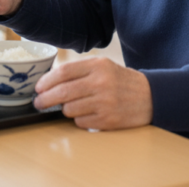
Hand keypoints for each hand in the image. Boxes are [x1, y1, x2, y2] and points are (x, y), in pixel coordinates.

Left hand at [33, 57, 152, 129]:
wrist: (150, 96)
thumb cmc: (120, 80)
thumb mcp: (103, 66)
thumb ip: (79, 70)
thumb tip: (48, 81)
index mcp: (98, 66)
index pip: (63, 72)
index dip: (46, 81)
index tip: (38, 88)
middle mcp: (101, 83)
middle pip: (62, 92)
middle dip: (45, 99)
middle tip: (39, 103)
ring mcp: (105, 103)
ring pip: (69, 109)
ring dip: (64, 109)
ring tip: (70, 106)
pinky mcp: (108, 120)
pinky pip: (80, 122)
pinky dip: (78, 119)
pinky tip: (86, 113)